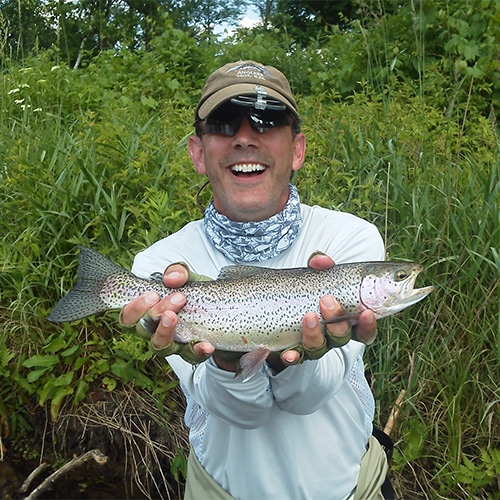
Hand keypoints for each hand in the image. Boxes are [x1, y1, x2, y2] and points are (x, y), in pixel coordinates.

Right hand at [119, 263, 213, 360]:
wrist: (221, 310)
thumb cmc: (195, 293)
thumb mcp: (188, 278)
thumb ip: (178, 272)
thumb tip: (170, 278)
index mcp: (148, 312)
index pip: (128, 317)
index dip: (133, 309)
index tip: (152, 294)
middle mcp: (155, 331)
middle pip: (143, 329)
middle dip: (156, 312)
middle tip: (177, 297)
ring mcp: (173, 344)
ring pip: (160, 346)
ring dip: (165, 331)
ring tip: (175, 317)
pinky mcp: (192, 352)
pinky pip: (191, 357)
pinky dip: (198, 350)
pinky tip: (206, 344)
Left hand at [272, 253, 377, 368]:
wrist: (278, 305)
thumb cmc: (308, 289)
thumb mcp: (316, 275)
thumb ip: (320, 266)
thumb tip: (321, 261)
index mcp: (345, 320)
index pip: (364, 330)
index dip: (368, 326)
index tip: (367, 313)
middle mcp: (331, 335)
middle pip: (341, 337)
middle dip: (337, 321)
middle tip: (327, 301)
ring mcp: (313, 344)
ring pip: (319, 347)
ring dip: (315, 333)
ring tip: (309, 316)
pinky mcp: (292, 349)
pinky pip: (294, 357)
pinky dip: (293, 356)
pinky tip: (288, 354)